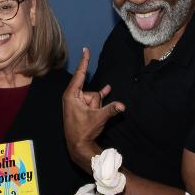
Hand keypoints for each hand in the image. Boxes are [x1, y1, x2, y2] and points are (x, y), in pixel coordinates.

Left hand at [62, 48, 124, 167]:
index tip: (85, 49)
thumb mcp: (98, 118)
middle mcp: (73, 96)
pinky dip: (101, 95)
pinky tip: (108, 89)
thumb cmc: (83, 131)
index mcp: (71, 95)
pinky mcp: (83, 106)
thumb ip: (110, 109)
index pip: (80, 75)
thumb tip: (122, 105)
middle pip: (92, 92)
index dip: (84, 61)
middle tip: (90, 116)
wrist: (78, 145)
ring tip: (90, 119)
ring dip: (97, 107)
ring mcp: (78, 101)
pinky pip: (95, 98)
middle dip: (96, 103)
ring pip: (94, 98)